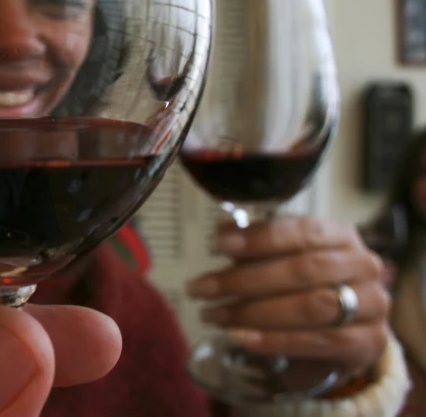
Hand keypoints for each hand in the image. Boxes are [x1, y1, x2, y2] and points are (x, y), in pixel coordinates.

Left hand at [187, 216, 389, 374]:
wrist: (342, 335)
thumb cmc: (306, 288)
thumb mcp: (280, 260)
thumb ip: (254, 245)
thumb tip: (222, 229)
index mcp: (341, 236)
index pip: (302, 230)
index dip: (258, 238)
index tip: (217, 245)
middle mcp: (363, 266)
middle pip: (302, 270)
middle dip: (245, 280)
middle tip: (202, 288)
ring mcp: (370, 305)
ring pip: (311, 306)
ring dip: (254, 312)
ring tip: (213, 314)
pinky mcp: (368, 343)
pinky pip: (318, 341)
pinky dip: (274, 339)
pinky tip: (240, 336)